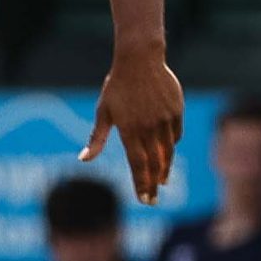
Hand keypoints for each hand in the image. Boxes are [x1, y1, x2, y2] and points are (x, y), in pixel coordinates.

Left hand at [84, 44, 182, 202]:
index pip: (138, 165)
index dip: (142, 184)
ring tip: (162, 181)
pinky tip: (168, 154)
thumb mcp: (103, 112)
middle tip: (153, 199)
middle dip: (154, 184)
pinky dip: (171, 146)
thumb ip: (96, 138)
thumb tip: (83, 159)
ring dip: (165, 169)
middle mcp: (149, 128)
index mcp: (130, 130)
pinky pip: (175, 135)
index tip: (144, 200)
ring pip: (168, 151)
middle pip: (154, 163)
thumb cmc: (117, 87)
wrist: (140, 60)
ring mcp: (165, 120)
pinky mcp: (176, 112)